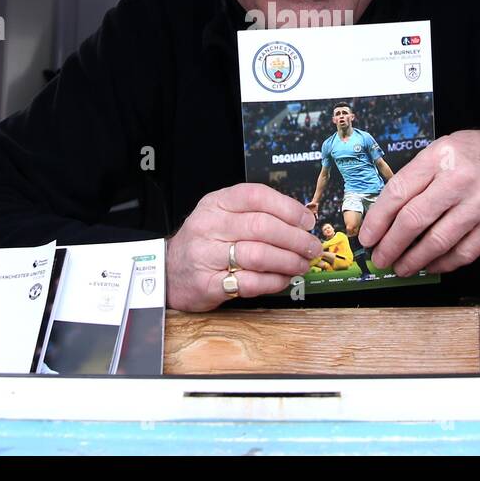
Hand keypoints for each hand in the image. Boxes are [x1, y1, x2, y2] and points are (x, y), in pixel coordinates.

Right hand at [167, 183, 318, 311]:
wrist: (167, 270)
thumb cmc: (206, 241)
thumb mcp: (223, 215)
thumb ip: (256, 213)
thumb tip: (301, 221)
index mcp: (217, 203)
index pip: (256, 196)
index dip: (288, 208)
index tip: (307, 221)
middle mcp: (209, 225)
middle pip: (262, 227)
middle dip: (295, 238)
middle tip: (311, 247)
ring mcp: (206, 255)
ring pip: (258, 255)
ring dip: (288, 261)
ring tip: (301, 264)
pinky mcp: (207, 284)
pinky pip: (249, 283)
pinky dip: (273, 282)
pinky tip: (283, 279)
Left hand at [357, 126, 479, 276]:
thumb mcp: (448, 147)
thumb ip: (421, 174)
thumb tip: (388, 210)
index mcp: (441, 156)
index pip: (398, 192)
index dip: (377, 219)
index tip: (367, 236)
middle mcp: (459, 179)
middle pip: (413, 220)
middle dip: (390, 245)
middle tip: (379, 258)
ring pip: (436, 241)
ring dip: (413, 260)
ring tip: (401, 267)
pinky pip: (463, 252)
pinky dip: (442, 264)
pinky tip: (430, 266)